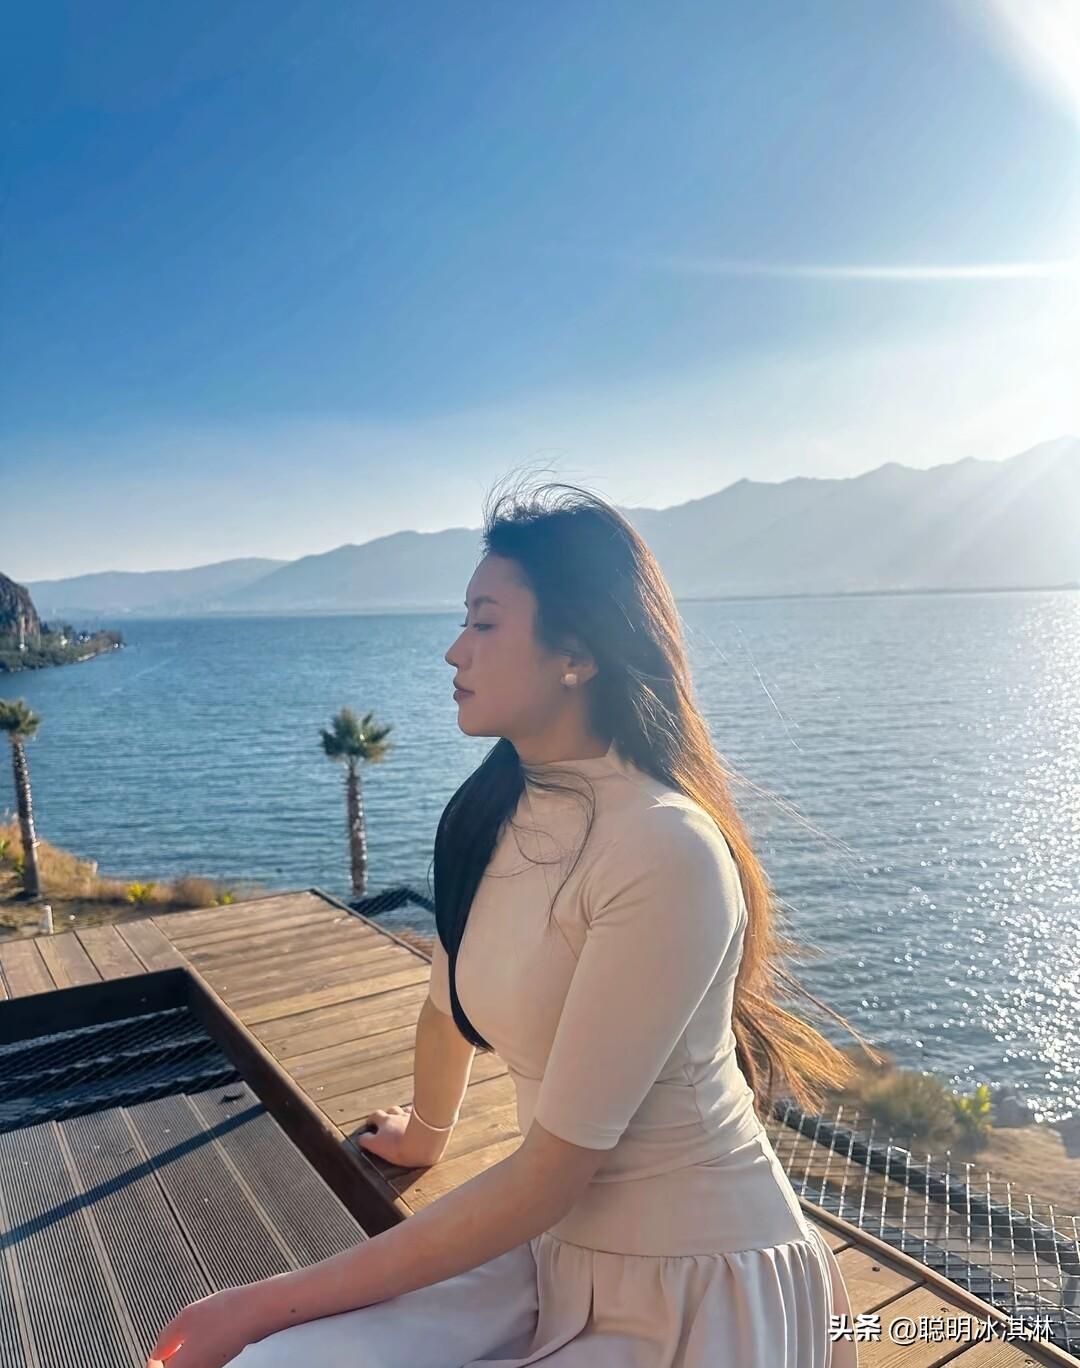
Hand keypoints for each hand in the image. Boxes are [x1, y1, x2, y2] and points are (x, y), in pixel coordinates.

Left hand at [147, 1285, 265, 1366]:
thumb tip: (157, 1353)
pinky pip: (201, 1363)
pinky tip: (205, 1334)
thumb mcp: (185, 1318)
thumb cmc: (226, 1313)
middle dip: (168, 1360)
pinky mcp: (222, 1363)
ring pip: (188, 1366)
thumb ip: (164, 1340)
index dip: (153, 1363)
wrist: (259, 1310)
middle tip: (169, 1344)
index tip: (155, 1353)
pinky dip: (198, 1352)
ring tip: (189, 1335)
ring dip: (183, 1356)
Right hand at [348, 1103, 448, 1166]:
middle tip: (382, 1120)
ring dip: (398, 1113)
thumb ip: (367, 1141)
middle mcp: (396, 1115)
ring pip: (402, 1109)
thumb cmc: (401, 1147)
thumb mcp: (378, 1146)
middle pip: (388, 1111)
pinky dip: (412, 1113)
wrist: (424, 1142)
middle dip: (384, 1114)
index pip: (373, 1118)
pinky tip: (415, 1116)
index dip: (370, 1121)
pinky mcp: (423, 1116)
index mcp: (384, 1122)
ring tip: (398, 1117)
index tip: (369, 1127)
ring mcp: (410, 1115)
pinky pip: (416, 1112)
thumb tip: (361, 1138)